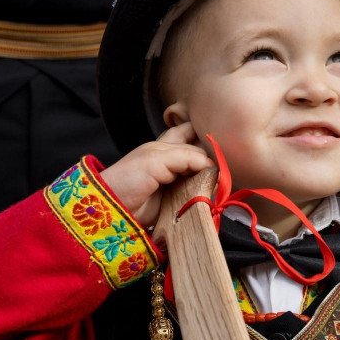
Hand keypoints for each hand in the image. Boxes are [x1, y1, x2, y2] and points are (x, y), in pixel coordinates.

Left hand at [100, 122, 214, 226]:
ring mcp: (180, 180)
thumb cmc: (129, 177)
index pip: (193, 132)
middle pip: (202, 153)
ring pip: (203, 173)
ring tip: (219, 177)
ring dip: (211, 175)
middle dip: (213, 155)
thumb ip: (187, 156)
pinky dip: (207, 191)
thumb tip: (213, 165)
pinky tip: (212, 190)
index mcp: (169, 144)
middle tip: (224, 160)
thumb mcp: (157, 158)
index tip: (221, 137)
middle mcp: (177, 161)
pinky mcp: (182, 199)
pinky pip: (200, 192)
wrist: (115, 208)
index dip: (205, 131)